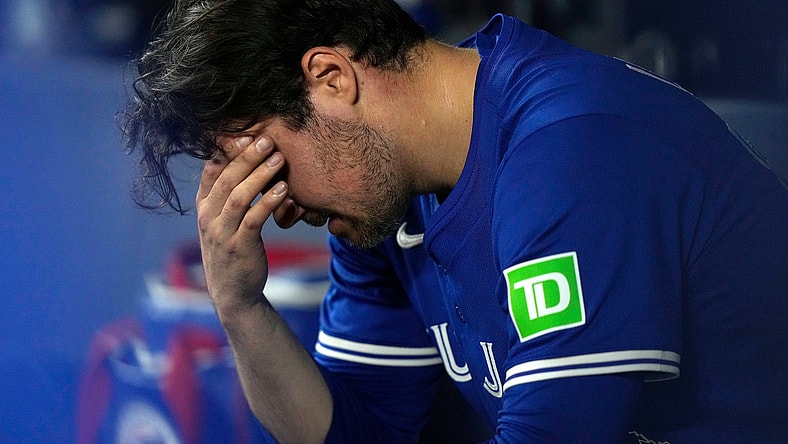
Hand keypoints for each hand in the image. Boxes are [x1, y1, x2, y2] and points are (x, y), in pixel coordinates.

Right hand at [195, 135, 287, 316]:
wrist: (234, 293)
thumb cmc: (234, 250)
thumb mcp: (223, 222)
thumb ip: (228, 195)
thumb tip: (246, 163)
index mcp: (204, 207)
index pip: (211, 171)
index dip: (228, 151)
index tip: (247, 134)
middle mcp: (208, 217)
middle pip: (225, 179)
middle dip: (247, 157)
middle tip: (268, 139)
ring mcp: (222, 233)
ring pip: (238, 196)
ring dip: (259, 175)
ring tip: (279, 159)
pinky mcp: (239, 246)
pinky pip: (253, 218)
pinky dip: (268, 201)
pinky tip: (283, 190)